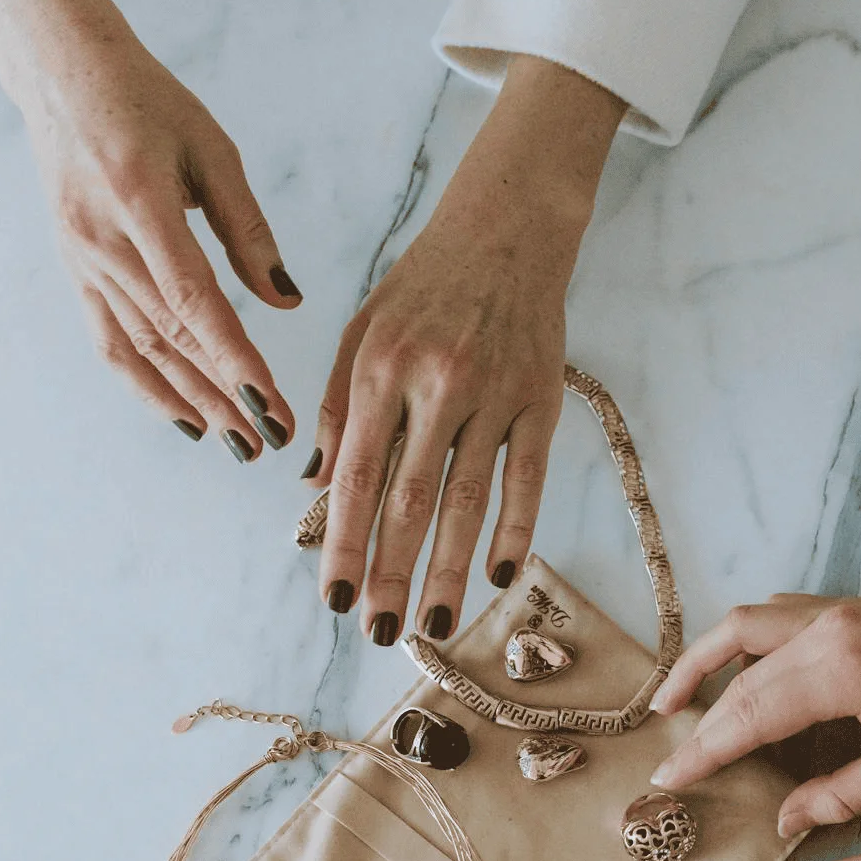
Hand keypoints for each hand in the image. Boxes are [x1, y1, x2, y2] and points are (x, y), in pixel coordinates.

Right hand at [0, 0, 299, 454]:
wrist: (62, 77)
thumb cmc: (149, 105)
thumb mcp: (213, 151)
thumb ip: (249, 229)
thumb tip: (289, 301)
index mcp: (141, 203)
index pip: (193, 300)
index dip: (232, 358)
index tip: (269, 402)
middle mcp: (102, 242)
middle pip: (171, 337)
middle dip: (223, 395)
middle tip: (271, 440)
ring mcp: (83, 261)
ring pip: (142, 348)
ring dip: (191, 402)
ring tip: (238, 444)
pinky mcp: (77, 270)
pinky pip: (112, 340)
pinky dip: (147, 385)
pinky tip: (186, 417)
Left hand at [309, 56, 626, 643]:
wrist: (508, 228)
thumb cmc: (425, 284)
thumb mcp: (363, 330)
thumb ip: (339, 408)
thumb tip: (318, 488)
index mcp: (380, 367)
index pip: (357, 474)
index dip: (344, 543)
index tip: (334, 600)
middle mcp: (436, 383)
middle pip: (409, 498)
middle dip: (391, 573)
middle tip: (378, 632)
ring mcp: (493, 393)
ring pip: (468, 498)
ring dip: (447, 567)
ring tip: (433, 623)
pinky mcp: (542, 399)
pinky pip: (528, 476)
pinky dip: (515, 527)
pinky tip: (499, 575)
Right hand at [648, 566, 860, 835]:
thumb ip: (842, 794)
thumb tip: (784, 821)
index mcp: (841, 672)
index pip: (750, 713)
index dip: (706, 749)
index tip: (671, 777)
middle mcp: (824, 631)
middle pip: (737, 676)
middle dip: (697, 719)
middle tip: (668, 760)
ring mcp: (830, 610)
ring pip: (741, 629)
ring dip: (702, 664)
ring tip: (672, 702)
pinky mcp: (842, 605)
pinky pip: (770, 614)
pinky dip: (737, 639)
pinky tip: (730, 666)